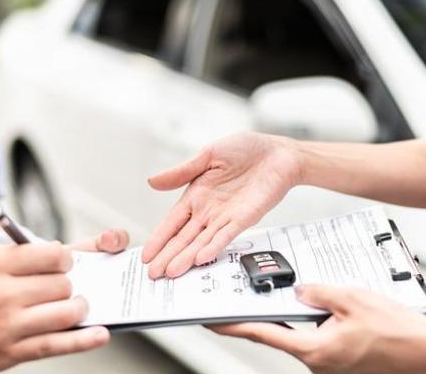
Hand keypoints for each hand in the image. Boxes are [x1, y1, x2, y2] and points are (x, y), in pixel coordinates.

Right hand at [0, 229, 128, 373]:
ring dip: (78, 308)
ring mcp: (7, 325)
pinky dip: (83, 340)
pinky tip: (99, 334)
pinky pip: (56, 345)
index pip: (51, 254)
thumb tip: (66, 249)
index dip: (66, 258)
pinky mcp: (11, 352)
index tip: (65, 262)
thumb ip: (20, 252)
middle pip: (62, 284)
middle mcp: (0, 294)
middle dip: (70, 284)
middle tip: (62, 287)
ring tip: (74, 306)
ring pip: (66, 313)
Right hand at [143, 132, 302, 277]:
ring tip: (171, 272)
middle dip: (167, 256)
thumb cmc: (246, 149)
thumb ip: (182, 171)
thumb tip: (152, 181)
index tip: (146, 256)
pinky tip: (201, 258)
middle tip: (153, 275)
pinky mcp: (245, 218)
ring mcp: (225, 217)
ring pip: (201, 241)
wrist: (279, 153)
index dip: (159, 238)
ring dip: (186, 257)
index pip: (172, 222)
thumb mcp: (208, 155)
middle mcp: (208, 210)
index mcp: (196, 195)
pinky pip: (226, 235)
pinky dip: (213, 246)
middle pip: (183, 238)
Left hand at [210, 286, 425, 373]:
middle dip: (267, 315)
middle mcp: (318, 362)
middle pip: (282, 335)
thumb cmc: (397, 330)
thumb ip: (318, 293)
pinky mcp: (342, 360)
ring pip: (303, 335)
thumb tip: (298, 290)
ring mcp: (330, 364)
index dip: (234, 325)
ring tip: (303, 293)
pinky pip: (320, 337)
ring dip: (299, 316)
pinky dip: (316, 321)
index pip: (263, 334)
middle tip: (249, 297)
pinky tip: (327, 306)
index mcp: (315, 351)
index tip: (212, 319)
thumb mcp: (352, 299)